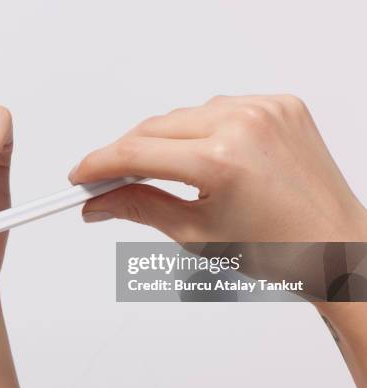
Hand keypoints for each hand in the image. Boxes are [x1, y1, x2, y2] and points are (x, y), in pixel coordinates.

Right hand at [69, 95, 366, 241]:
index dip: (99, 164)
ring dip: (165, 140)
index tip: (81, 175)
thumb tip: (100, 202)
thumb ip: (140, 208)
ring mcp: (266, 109)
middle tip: (108, 179)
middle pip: (155, 128)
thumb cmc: (281, 252)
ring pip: (184, 115)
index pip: (136, 153)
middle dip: (126, 154)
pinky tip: (204, 154)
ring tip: (168, 174)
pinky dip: (202, 128)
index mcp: (223, 161)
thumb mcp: (197, 235)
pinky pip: (220, 107)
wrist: (338, 248)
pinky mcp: (281, 104)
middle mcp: (245, 123)